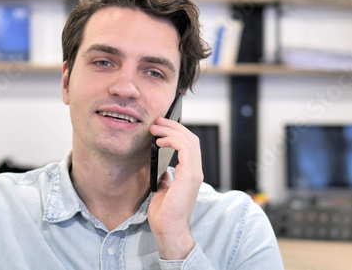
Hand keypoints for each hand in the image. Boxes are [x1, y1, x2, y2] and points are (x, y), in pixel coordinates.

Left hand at [148, 117, 203, 259]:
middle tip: (157, 121)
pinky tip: (159, 141)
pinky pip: (184, 149)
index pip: (189, 146)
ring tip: (155, 127)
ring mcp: (194, 173)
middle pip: (191, 139)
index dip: (176, 133)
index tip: (161, 127)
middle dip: (174, 126)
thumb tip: (163, 169)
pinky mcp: (189, 175)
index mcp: (190, 174)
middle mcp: (196, 171)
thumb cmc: (165, 214)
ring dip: (171, 130)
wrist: (168, 230)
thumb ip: (166, 178)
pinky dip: (172, 140)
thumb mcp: (163, 190)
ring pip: (189, 140)